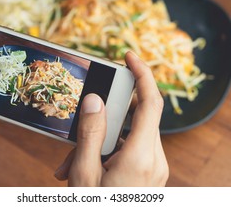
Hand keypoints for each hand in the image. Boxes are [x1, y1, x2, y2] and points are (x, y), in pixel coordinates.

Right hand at [54, 51, 168, 185]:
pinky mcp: (150, 173)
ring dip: (104, 139)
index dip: (142, 74)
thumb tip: (94, 100)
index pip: (150, 103)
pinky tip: (88, 165)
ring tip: (75, 159)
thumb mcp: (84, 173)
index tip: (129, 56)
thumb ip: (90, 134)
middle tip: (83, 120)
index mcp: (140, 158)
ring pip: (132, 135)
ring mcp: (155, 168)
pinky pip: (133, 150)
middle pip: (137, 118)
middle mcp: (154, 160)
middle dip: (108, 115)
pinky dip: (110, 151)